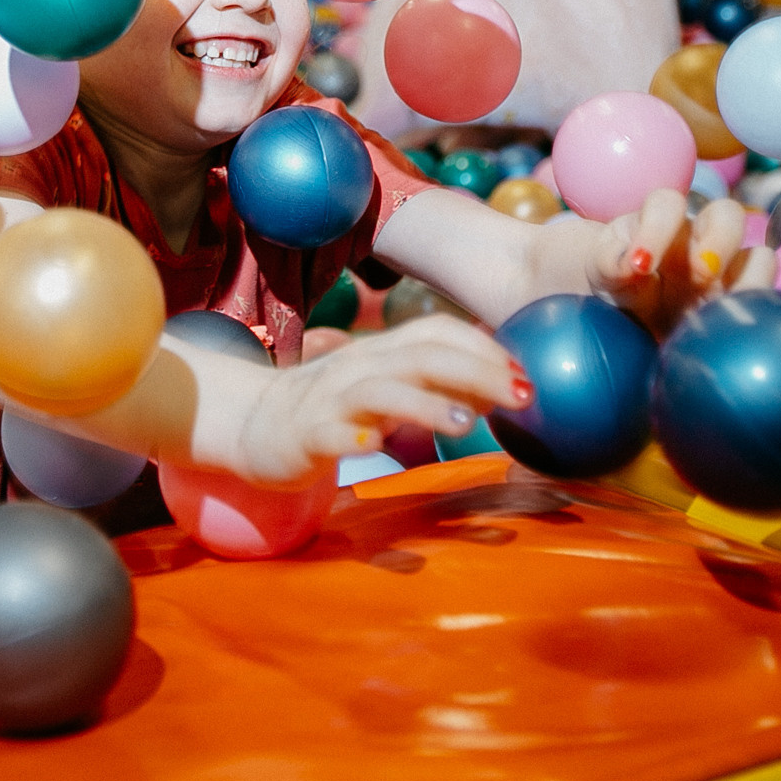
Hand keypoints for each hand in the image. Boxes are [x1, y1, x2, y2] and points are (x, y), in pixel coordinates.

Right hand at [235, 315, 528, 486]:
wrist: (254, 423)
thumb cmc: (337, 408)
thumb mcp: (390, 388)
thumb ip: (439, 383)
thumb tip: (503, 387)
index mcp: (382, 352)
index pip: (436, 332)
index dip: (484, 347)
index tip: (527, 374)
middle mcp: (359, 367)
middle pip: (420, 357)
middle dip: (475, 371)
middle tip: (522, 396)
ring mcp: (330, 400)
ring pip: (379, 391)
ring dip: (423, 402)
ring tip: (464, 421)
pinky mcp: (305, 436)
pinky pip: (329, 435)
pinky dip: (353, 438)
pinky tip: (376, 448)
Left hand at [589, 188, 774, 335]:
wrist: (629, 321)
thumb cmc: (615, 282)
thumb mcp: (601, 271)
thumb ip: (609, 261)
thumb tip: (628, 263)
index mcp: (660, 221)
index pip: (667, 204)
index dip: (657, 228)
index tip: (640, 266)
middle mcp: (700, 238)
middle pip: (728, 215)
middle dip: (719, 241)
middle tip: (700, 275)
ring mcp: (727, 272)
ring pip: (760, 257)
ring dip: (751, 279)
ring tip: (726, 309)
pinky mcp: (741, 302)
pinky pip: (766, 299)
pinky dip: (757, 311)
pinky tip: (732, 333)